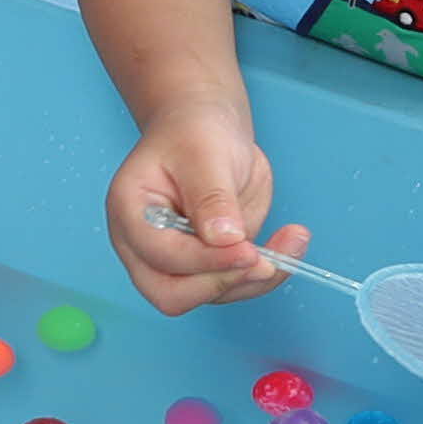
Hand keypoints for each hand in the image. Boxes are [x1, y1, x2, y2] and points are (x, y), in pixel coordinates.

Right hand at [104, 108, 307, 313]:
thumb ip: (212, 198)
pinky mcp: (207, 264)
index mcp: (132, 212)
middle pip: (172, 294)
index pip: (161, 255)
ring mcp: (176, 260)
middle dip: (221, 283)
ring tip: (290, 244)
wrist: (206, 127)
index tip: (246, 249)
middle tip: (262, 261)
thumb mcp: (204, 153)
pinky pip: (234, 284)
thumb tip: (226, 240)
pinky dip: (265, 273)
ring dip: (253, 279)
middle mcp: (145, 245)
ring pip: (209, 295)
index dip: (205, 260)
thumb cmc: (194, 133)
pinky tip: (289, 246)